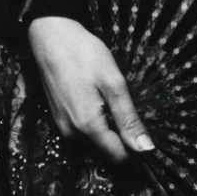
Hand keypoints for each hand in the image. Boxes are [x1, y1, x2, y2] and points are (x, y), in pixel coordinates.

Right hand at [26, 17, 154, 165]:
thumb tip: (145, 149)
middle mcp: (72, 134)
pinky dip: (96, 123)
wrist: (50, 37)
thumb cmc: (83, 55)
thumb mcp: (113, 84)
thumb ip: (129, 120)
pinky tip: (98, 100)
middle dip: (123, 138)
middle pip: (107, 152)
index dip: (137, 149)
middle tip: (127, 108)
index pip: (119, 158)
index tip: (145, 130)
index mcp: (88, 127)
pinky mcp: (59, 120)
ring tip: (111, 101)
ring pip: (96, 143)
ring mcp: (63, 128)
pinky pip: (84, 133)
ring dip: (109, 130)